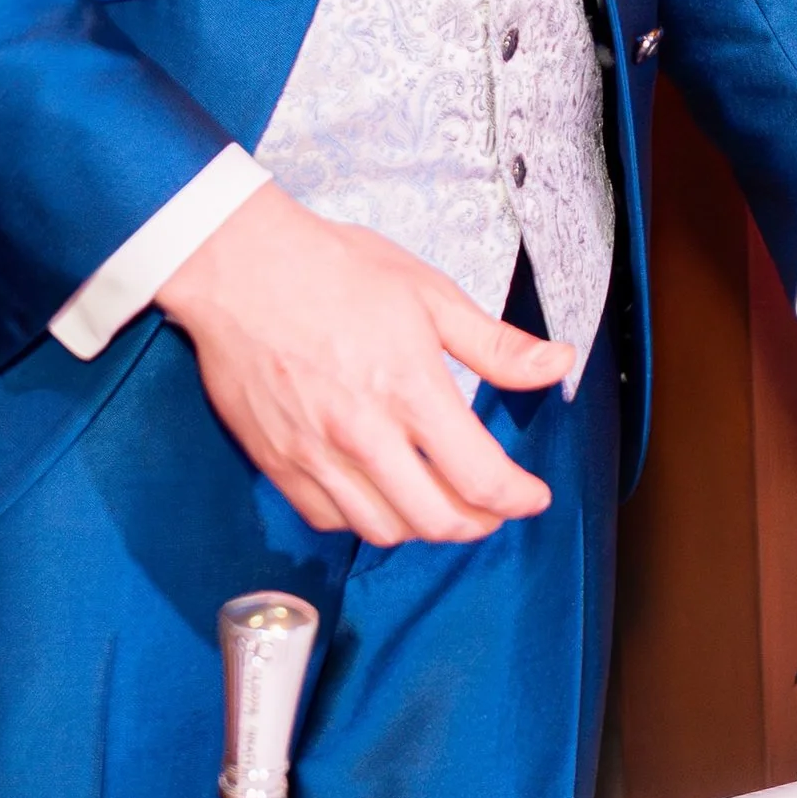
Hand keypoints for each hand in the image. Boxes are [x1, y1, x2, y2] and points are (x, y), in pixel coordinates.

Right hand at [158, 183, 572, 544]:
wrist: (240, 267)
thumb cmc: (334, 271)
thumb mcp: (429, 295)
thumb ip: (495, 345)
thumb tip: (557, 365)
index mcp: (410, 389)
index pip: (480, 477)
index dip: (518, 498)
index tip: (533, 496)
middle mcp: (364, 434)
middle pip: (437, 519)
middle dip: (480, 523)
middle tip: (494, 507)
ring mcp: (316, 454)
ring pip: (383, 530)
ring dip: (424, 527)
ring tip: (442, 503)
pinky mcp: (278, 461)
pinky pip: (329, 518)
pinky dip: (365, 519)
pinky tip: (382, 494)